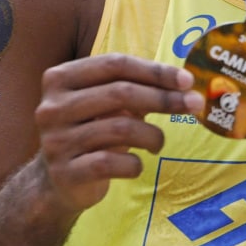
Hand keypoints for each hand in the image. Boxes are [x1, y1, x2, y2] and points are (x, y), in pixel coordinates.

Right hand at [34, 53, 203, 213]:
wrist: (57, 182)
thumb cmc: (91, 131)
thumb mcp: (106, 105)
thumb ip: (135, 88)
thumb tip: (184, 84)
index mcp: (60, 78)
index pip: (115, 64)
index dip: (155, 70)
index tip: (187, 80)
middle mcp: (52, 107)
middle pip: (120, 92)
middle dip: (164, 98)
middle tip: (194, 105)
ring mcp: (55, 141)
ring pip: (121, 128)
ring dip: (153, 135)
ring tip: (158, 142)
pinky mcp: (65, 172)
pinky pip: (111, 163)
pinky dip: (134, 164)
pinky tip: (137, 165)